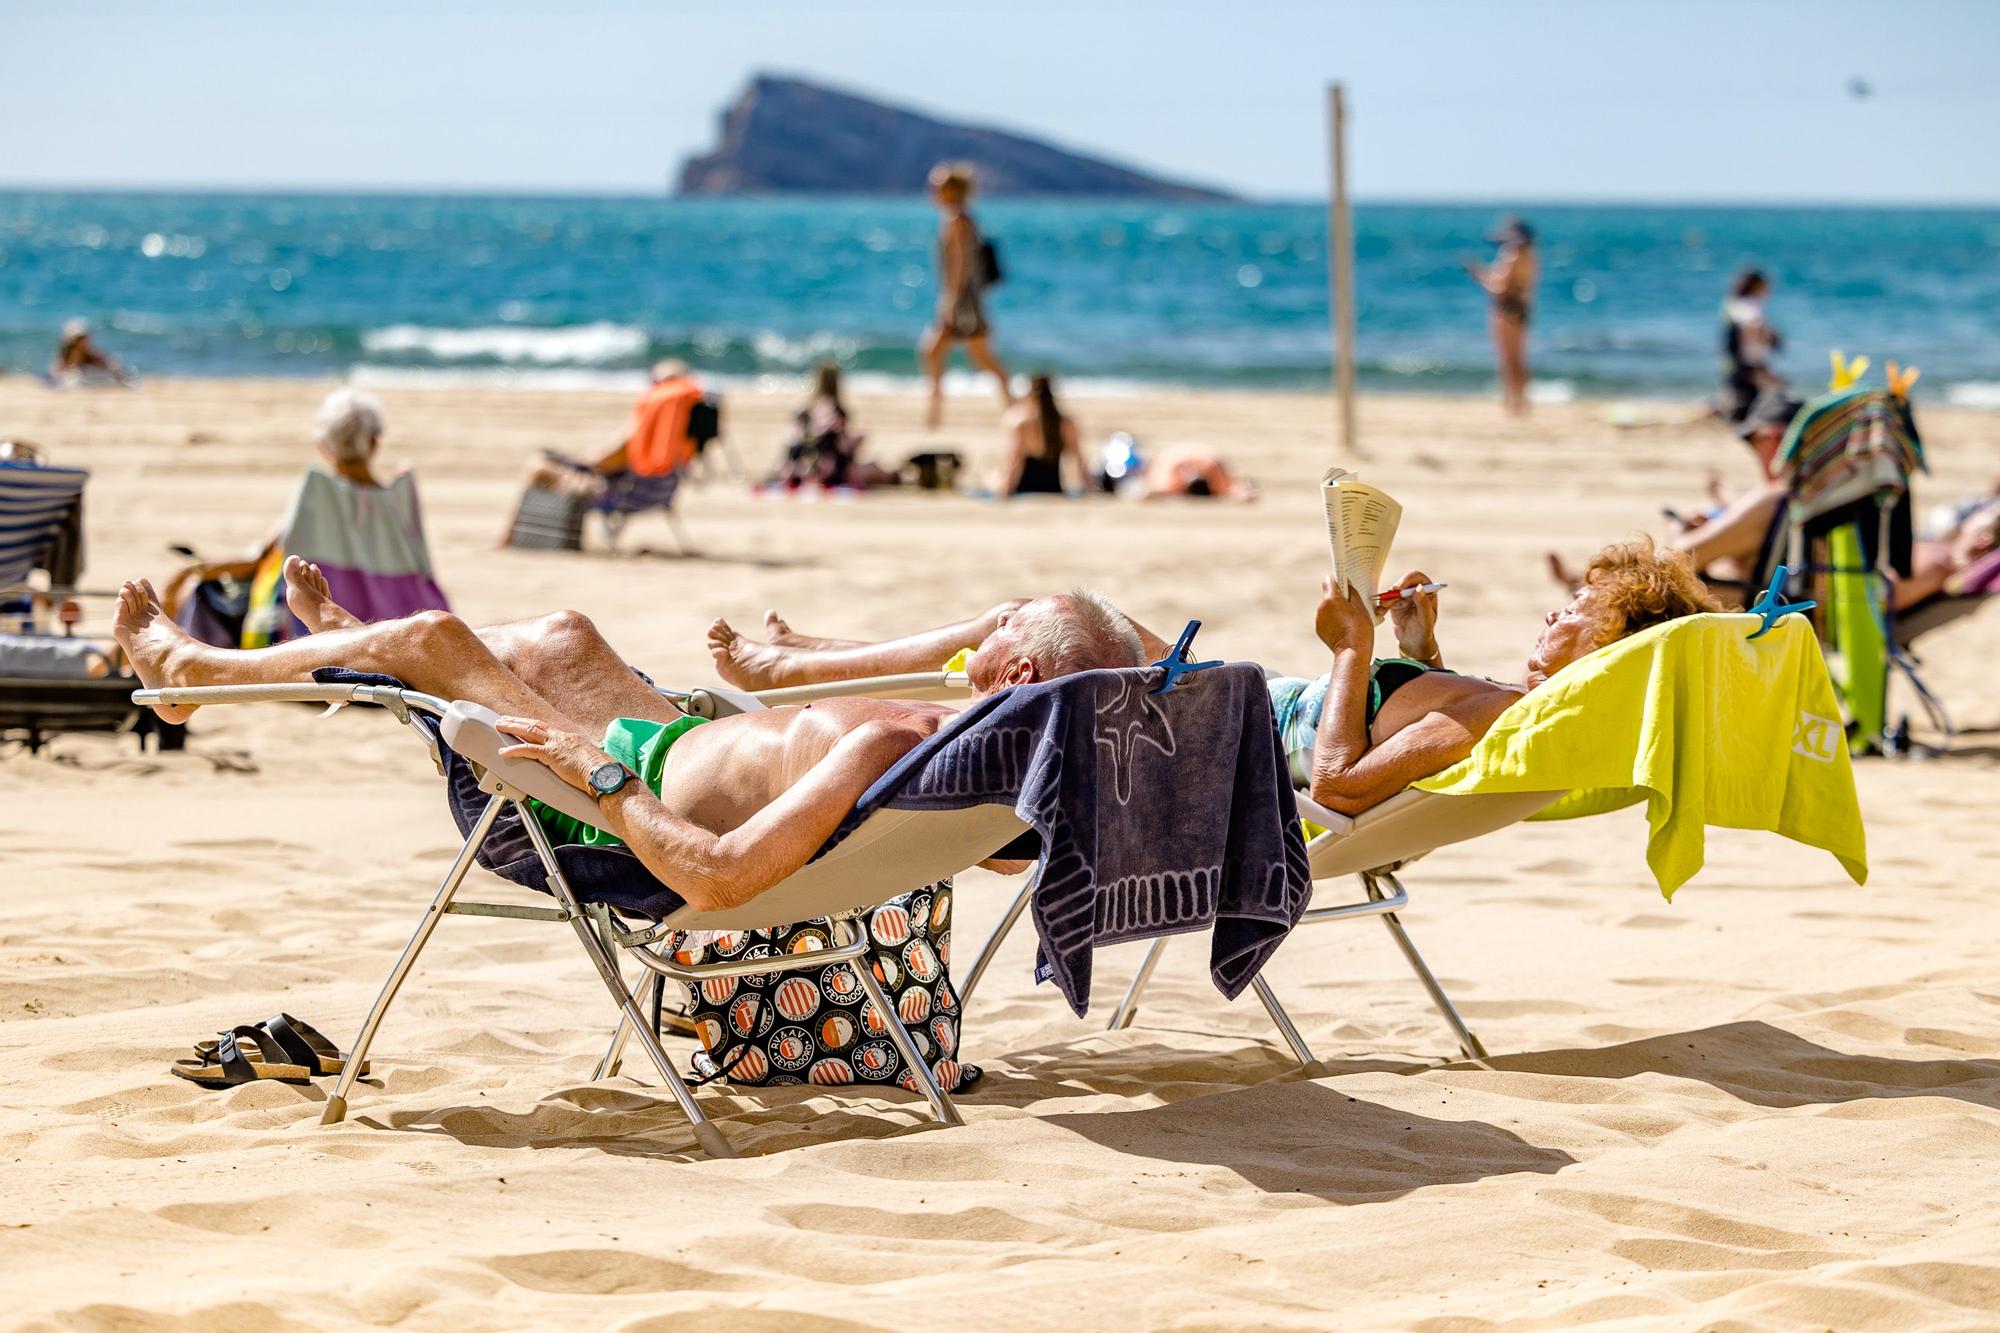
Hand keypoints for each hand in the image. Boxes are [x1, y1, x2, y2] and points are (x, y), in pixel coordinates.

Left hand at [495, 716, 611, 794]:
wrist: (605, 774)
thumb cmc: (601, 771)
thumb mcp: (589, 761)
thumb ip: (579, 761)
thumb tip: (579, 767)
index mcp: (570, 739)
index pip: (548, 728)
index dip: (533, 725)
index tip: (523, 722)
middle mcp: (562, 738)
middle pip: (536, 725)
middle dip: (519, 721)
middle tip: (504, 718)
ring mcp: (557, 745)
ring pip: (530, 732)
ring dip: (513, 728)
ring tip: (500, 725)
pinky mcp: (552, 756)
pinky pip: (529, 750)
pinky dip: (514, 750)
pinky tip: (503, 751)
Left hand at [1314, 575, 1376, 653]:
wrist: (1352, 652)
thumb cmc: (1360, 628)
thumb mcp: (1361, 607)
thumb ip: (1352, 593)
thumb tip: (1348, 584)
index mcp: (1331, 598)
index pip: (1329, 580)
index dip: (1337, 580)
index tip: (1345, 583)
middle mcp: (1321, 607)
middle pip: (1328, 595)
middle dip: (1338, 596)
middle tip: (1351, 603)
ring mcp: (1319, 618)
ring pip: (1327, 607)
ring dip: (1335, 609)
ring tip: (1348, 617)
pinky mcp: (1319, 628)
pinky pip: (1325, 618)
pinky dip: (1332, 619)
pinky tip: (1343, 626)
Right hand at [1385, 570, 1439, 660]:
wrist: (1413, 643)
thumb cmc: (1423, 632)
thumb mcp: (1425, 620)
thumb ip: (1423, 605)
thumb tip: (1418, 589)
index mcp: (1428, 594)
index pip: (1419, 579)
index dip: (1409, 579)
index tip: (1400, 587)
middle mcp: (1417, 593)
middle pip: (1404, 582)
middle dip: (1395, 589)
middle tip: (1390, 594)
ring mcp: (1405, 597)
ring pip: (1393, 591)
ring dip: (1387, 598)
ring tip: (1383, 608)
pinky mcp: (1395, 603)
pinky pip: (1386, 600)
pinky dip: (1382, 605)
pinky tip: (1380, 612)